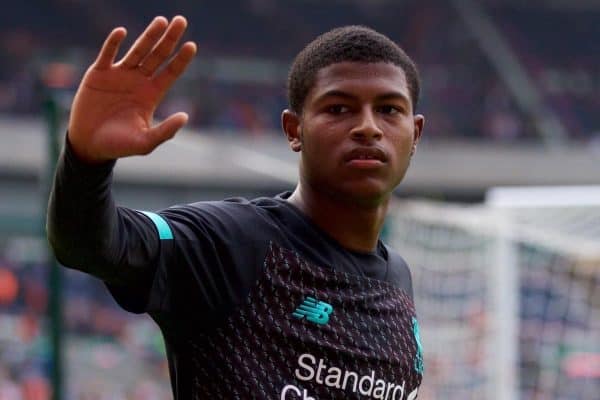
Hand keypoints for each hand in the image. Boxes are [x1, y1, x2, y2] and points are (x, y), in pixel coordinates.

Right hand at [68, 16, 196, 162]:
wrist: (89, 145)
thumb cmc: (119, 146)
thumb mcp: (145, 142)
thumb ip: (165, 131)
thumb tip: (185, 116)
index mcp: (151, 94)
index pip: (170, 72)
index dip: (181, 59)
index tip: (192, 46)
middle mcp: (138, 81)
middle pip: (158, 55)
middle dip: (170, 39)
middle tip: (181, 21)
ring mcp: (119, 75)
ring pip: (137, 51)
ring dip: (149, 36)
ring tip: (161, 21)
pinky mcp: (98, 74)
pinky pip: (107, 55)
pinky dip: (114, 43)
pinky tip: (122, 32)